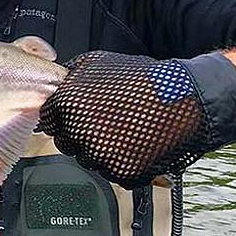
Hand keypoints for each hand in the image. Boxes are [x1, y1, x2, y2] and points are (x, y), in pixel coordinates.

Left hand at [39, 51, 235, 187]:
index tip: (74, 115)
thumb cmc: (143, 79)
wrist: (187, 99)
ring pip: (87, 159)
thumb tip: (55, 90)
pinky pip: (111, 172)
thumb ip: (70, 78)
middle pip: (65, 142)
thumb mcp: (99, 63)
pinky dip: (121, 162)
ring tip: (125, 129)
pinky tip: (136, 143)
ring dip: (99, 149)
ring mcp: (102, 155)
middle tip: (105, 121)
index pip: (48, 120)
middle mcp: (81, 132)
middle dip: (78, 133)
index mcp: (69, 104)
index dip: (61, 117)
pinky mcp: (123, 173)